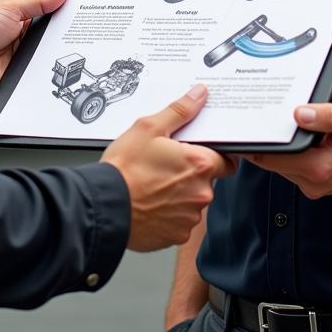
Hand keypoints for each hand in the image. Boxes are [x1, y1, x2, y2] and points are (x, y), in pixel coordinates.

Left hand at [0, 0, 68, 95]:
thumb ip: (38, 1)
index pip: (51, 18)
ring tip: (60, 51)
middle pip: (54, 40)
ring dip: (53, 57)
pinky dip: (43, 75)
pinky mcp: (20, 79)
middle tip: (77, 33)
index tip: (82, 14)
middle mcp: (25, 41)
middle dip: (64, 38)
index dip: (65, 16)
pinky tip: (48, 69)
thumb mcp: (10, 7)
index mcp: (24, 21)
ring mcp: (23, 60)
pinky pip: (38, 77)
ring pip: (48, 59)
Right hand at [102, 85, 235, 251]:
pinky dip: (169, 214)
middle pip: (207, 182)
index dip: (214, 156)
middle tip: (165, 167)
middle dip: (190, 175)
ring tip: (154, 185)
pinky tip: (151, 203)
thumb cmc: (124, 169)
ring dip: (180, 195)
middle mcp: (200, 193)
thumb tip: (199, 95)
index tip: (200, 155)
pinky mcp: (177, 236)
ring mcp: (189, 217)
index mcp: (199, 164)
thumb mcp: (149, 128)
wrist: (104, 206)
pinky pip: (179, 222)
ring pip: (192, 202)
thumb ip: (180, 111)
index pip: (227, 161)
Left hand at [244, 102, 331, 197]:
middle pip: (272, 162)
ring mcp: (314, 185)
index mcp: (320, 168)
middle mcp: (314, 182)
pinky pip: (292, 166)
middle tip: (257, 115)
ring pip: (280, 165)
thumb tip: (299, 113)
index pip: (272, 158)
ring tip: (275, 120)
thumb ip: (329, 116)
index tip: (246, 124)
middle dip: (265, 140)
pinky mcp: (316, 181)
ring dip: (277, 146)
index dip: (256, 141)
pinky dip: (288, 152)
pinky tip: (293, 134)